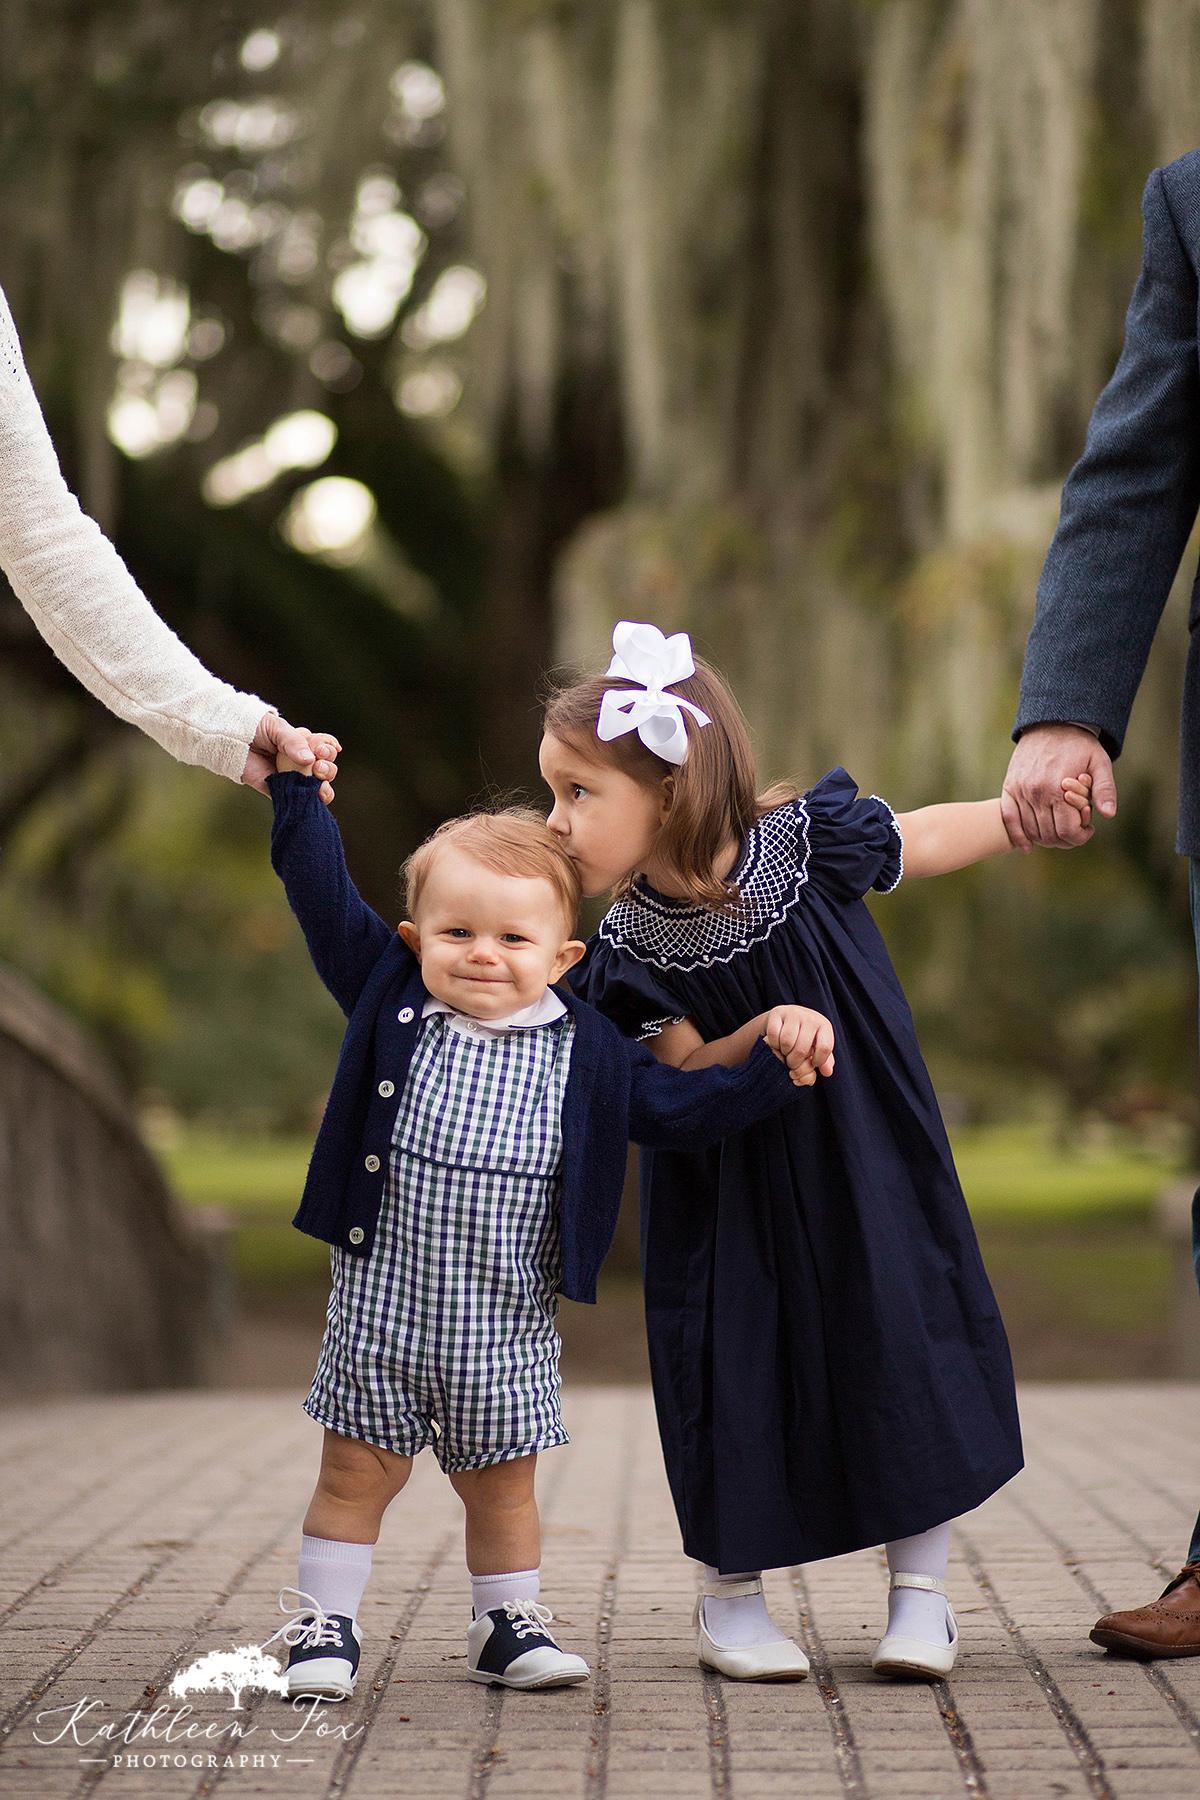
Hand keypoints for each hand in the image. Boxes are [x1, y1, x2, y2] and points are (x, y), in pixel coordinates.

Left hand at [241, 712, 339, 803]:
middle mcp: (300, 762)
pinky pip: (301, 800)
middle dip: (328, 766)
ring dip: (326, 784)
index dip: (328, 749)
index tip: (321, 749)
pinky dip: (313, 800)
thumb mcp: (277, 728)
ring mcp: (292, 777)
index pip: (325, 748)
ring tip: (319, 779)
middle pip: (326, 768)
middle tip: (318, 764)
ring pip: (319, 786)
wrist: (229, 739)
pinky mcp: (280, 791)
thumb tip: (311, 760)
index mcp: (302, 744)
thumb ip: (294, 742)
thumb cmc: (253, 727)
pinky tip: (316, 794)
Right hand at [764, 1005, 835, 1086]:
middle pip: (802, 1049)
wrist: (786, 1019)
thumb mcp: (817, 1047)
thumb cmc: (804, 1038)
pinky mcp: (778, 1012)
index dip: (818, 1061)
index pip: (825, 1048)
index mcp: (824, 1026)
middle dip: (795, 1063)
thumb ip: (824, 1061)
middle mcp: (810, 1017)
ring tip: (785, 1054)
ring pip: (786, 1042)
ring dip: (784, 1053)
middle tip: (792, 1065)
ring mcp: (793, 1013)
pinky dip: (774, 1044)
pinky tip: (777, 1044)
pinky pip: (774, 1034)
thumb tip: (827, 1072)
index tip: (812, 1064)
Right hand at [1001, 724, 1115, 849]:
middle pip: (1049, 834)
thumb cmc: (1079, 744)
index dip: (1079, 837)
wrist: (1051, 723)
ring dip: (1046, 839)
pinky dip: (1017, 836)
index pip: (1066, 831)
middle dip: (1065, 839)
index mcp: (1058, 788)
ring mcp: (1020, 790)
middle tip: (1075, 831)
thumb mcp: (1100, 762)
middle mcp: (1036, 792)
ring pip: (1031, 830)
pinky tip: (1027, 846)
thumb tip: (1108, 814)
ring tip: (1059, 831)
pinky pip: (1009, 818)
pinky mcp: (1009, 787)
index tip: (1088, 831)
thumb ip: (1104, 789)